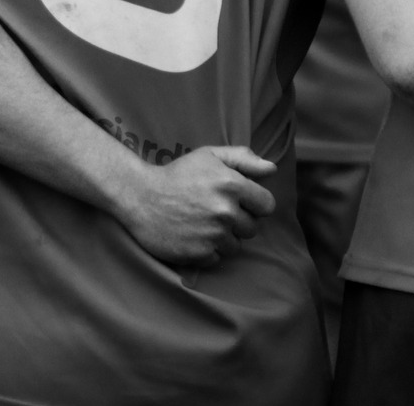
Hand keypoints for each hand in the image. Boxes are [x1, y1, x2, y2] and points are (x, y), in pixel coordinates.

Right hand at [110, 146, 275, 266]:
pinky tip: (194, 235)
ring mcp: (212, 235)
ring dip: (224, 237)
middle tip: (217, 212)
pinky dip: (208, 250)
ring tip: (204, 224)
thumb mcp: (210, 156)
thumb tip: (272, 169)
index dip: (256, 203)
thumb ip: (244, 159)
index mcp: (232, 184)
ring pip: (236, 245)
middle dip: (239, 221)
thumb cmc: (178, 174)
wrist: (140, 197)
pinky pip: (217, 258)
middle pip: (252, 228)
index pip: (267, 205)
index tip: (241, 201)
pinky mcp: (198, 254)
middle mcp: (225, 211)